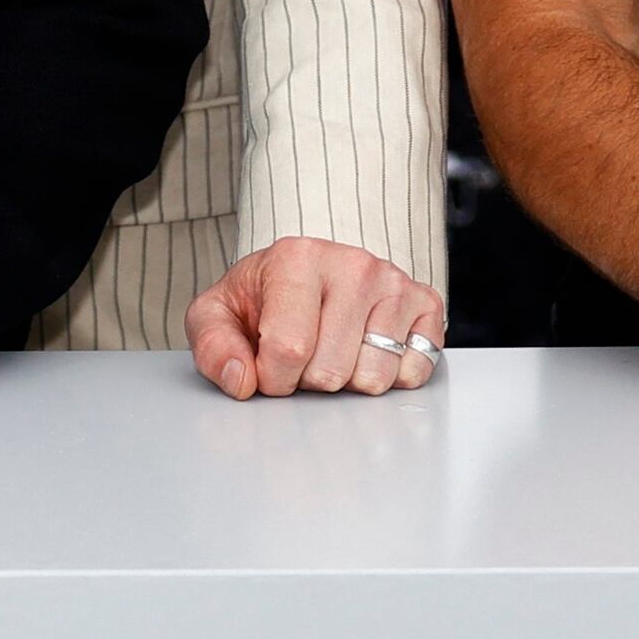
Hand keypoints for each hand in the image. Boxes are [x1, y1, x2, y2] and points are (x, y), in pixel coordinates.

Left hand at [184, 237, 443, 399]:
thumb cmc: (264, 297)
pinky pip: (413, 373)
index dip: (272, 377)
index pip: (288, 349)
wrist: (312, 272)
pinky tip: (367, 351)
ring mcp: (394, 283)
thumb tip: (241, 381)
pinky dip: (389, 377)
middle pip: (331, 373)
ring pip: (373, 378)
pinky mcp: (426, 304)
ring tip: (334, 350)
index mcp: (297, 257)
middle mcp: (353, 264)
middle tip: (303, 354)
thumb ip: (212, 347)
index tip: (267, 364)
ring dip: (348, 381)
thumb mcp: (218, 313)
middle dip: (309, 381)